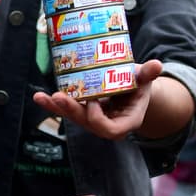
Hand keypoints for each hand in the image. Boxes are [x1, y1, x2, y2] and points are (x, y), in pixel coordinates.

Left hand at [32, 61, 164, 139]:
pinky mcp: (82, 112)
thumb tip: (157, 64)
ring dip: (57, 108)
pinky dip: (52, 104)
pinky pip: (66, 110)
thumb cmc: (140, 85)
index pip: (111, 130)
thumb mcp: (145, 80)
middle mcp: (107, 124)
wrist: (133, 90)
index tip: (93, 102)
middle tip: (59, 97)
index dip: (99, 120)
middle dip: (72, 111)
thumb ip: (148, 74)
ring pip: (73, 118)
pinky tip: (39, 97)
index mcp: (126, 121)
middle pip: (87, 123)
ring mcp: (93, 119)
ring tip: (41, 97)